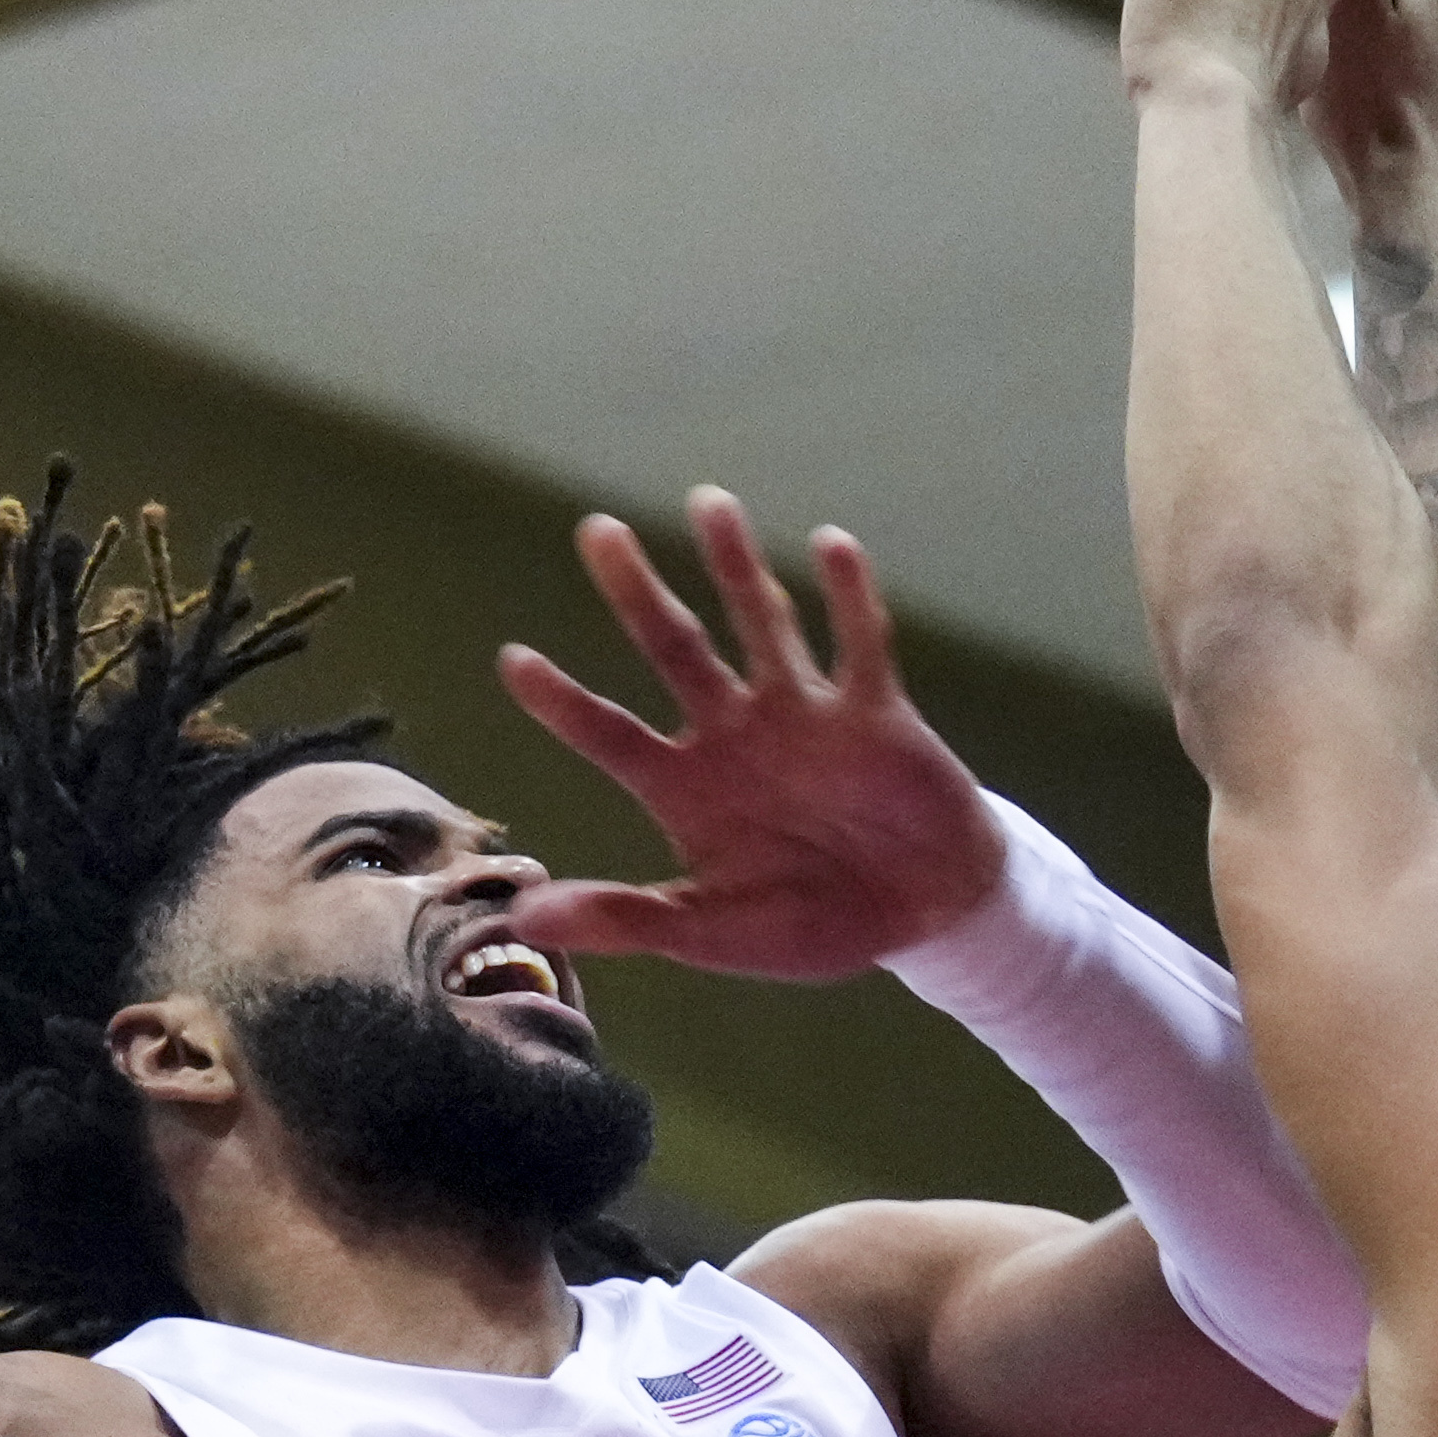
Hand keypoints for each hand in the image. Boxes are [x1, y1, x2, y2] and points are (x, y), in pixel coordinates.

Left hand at [500, 496, 998, 980]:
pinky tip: (829, 543)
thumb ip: (627, 920)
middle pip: (676, 650)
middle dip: (639, 594)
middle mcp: (737, 735)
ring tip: (708, 502)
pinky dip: (848, 596)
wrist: (923, 913)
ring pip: (762, 625)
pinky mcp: (873, 711)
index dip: (565, 702)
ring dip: (736, 567)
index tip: (514, 660)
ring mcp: (804, 715)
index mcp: (689, 787)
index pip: (611, 735)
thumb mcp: (712, 934)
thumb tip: (526, 920)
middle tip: (597, 530)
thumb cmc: (813, 925)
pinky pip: (859, 643)